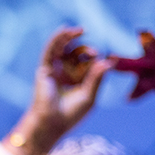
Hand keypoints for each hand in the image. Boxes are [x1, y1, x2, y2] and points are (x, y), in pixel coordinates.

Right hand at [4, 27, 114, 154]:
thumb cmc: (71, 115)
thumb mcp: (89, 96)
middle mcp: (65, 73)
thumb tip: (109, 62)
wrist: (52, 124)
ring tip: (81, 30)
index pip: (87, 64)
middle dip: (86, 51)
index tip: (106, 59)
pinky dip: (57, 38)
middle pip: (76, 54)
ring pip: (62, 48)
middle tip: (94, 53)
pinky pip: (50, 50)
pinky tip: (65, 30)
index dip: (95, 59)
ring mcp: (54, 70)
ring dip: (71, 37)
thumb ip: (97, 78)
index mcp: (77, 81)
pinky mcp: (44, 69)